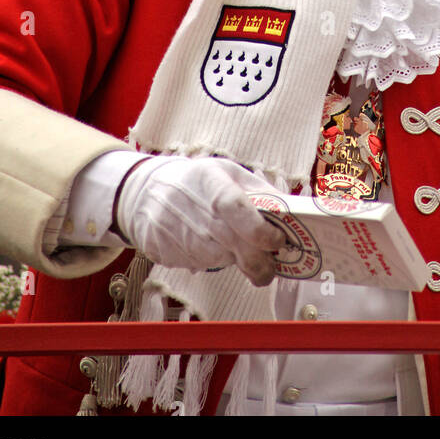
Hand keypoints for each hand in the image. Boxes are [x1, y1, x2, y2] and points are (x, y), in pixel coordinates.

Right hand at [114, 155, 284, 285]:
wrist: (145, 191)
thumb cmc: (197, 182)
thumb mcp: (227, 173)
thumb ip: (260, 192)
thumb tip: (294, 213)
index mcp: (210, 182)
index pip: (237, 209)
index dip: (261, 230)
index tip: (278, 240)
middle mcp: (191, 208)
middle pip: (233, 245)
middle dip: (258, 262)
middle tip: (270, 265)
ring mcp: (174, 232)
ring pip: (219, 259)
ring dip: (233, 258)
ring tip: (232, 243)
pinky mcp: (164, 252)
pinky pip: (199, 265)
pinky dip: (211, 260)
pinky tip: (207, 244)